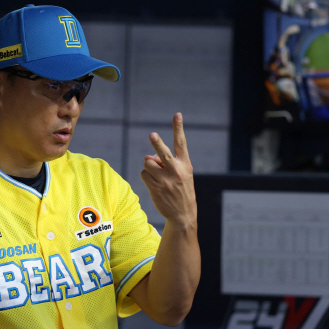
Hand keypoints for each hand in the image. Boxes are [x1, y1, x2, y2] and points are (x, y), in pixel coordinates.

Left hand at [141, 112, 196, 226]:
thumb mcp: (181, 174)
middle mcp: (176, 171)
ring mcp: (165, 180)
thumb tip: (148, 158)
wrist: (183, 213)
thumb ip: (167, 162)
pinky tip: (154, 183)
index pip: (181, 143)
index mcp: (185, 164)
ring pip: (148, 163)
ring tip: (157, 175)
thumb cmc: (181, 189)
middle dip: (157, 143)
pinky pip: (144, 174)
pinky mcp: (155, 188)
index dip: (178, 128)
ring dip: (149, 167)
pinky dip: (146, 176)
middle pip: (163, 153)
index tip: (177, 114)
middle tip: (152, 134)